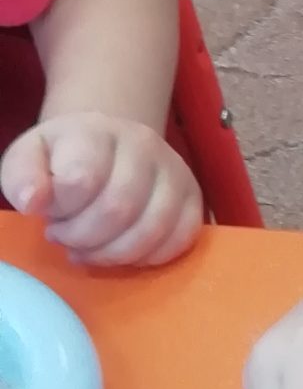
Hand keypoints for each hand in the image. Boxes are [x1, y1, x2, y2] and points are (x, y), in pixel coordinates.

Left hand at [1, 112, 202, 267]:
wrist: (109, 142)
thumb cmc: (64, 156)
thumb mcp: (28, 157)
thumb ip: (21, 176)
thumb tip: (33, 202)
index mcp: (95, 131)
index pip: (82, 179)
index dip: (62, 211)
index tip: (51, 216)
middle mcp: (142, 144)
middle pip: (118, 209)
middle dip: (84, 238)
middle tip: (67, 239)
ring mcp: (174, 170)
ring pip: (152, 229)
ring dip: (114, 254)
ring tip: (91, 250)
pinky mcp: (194, 195)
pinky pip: (181, 238)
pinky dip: (149, 257)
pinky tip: (124, 252)